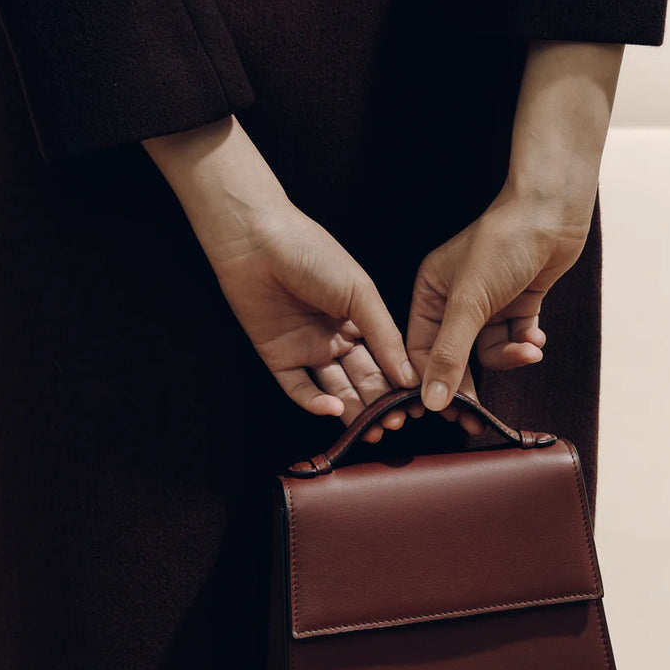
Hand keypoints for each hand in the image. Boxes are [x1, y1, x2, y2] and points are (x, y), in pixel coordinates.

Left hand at [143, 117, 420, 441]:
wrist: (255, 239)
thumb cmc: (311, 253)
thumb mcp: (359, 293)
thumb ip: (385, 337)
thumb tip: (411, 376)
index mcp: (360, 320)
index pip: (385, 360)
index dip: (400, 385)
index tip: (414, 406)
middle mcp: (335, 338)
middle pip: (363, 380)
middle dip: (380, 405)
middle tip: (395, 424)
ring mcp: (307, 349)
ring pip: (335, 390)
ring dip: (354, 412)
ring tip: (373, 430)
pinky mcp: (278, 358)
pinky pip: (299, 389)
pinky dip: (316, 403)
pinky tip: (335, 410)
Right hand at [408, 40, 623, 432]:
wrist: (553, 212)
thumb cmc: (504, 244)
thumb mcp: (470, 304)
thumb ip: (450, 356)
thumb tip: (434, 401)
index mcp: (430, 294)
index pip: (420, 350)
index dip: (431, 381)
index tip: (445, 410)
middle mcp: (454, 301)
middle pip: (455, 357)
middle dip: (470, 382)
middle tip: (477, 415)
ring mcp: (487, 304)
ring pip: (488, 351)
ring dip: (509, 356)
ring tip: (528, 350)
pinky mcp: (516, 304)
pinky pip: (513, 339)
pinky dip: (524, 343)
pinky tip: (536, 338)